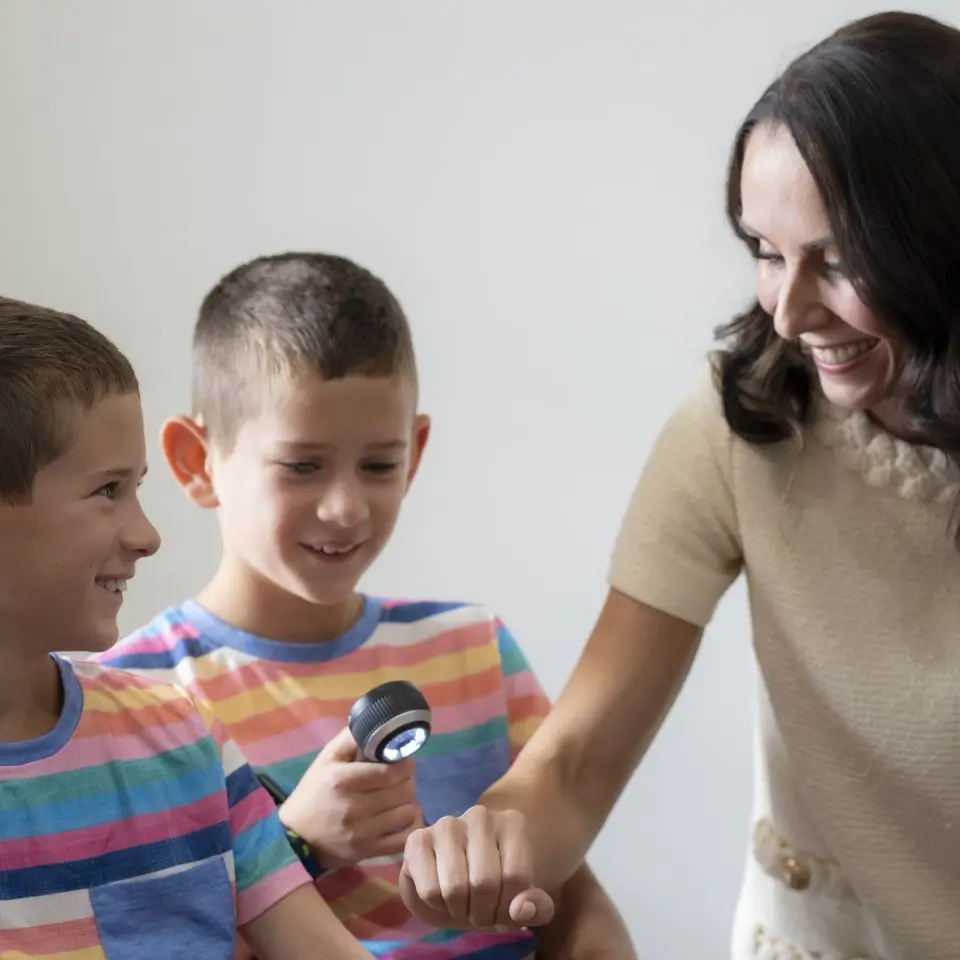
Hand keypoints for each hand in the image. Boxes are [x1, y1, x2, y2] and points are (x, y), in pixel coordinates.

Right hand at [279, 726, 421, 867]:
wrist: (296, 836)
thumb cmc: (314, 791)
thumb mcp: (326, 758)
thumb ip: (351, 738)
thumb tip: (376, 721)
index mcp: (343, 780)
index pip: (391, 771)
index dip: (405, 764)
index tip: (404, 761)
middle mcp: (354, 807)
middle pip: (403, 790)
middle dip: (407, 780)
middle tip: (401, 778)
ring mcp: (362, 832)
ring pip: (407, 811)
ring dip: (408, 801)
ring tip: (399, 796)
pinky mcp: (368, 851)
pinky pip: (404, 838)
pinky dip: (409, 825)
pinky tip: (402, 816)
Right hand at [399, 805, 554, 930]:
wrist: (458, 883)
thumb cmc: (496, 891)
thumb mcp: (524, 903)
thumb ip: (537, 908)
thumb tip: (520, 909)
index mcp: (513, 824)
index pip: (516, 876)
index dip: (510, 908)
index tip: (505, 912)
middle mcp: (481, 816)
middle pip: (485, 882)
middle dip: (483, 912)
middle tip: (481, 912)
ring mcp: (447, 824)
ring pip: (455, 887)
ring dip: (459, 910)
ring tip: (463, 905)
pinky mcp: (417, 839)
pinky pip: (429, 890)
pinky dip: (437, 906)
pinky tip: (441, 896)